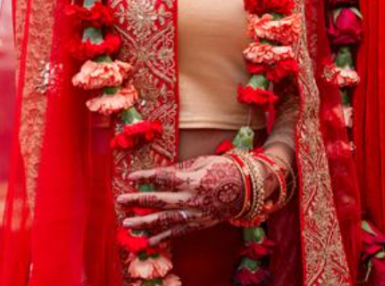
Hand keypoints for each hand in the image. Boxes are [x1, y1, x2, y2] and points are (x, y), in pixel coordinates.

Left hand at [117, 155, 244, 244]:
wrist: (246, 188)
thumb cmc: (224, 168)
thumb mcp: (204, 161)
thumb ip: (183, 168)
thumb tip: (162, 173)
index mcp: (193, 179)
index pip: (163, 177)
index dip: (145, 176)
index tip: (129, 177)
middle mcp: (192, 198)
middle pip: (159, 200)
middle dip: (138, 200)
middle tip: (120, 200)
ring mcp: (195, 213)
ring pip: (165, 219)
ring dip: (144, 222)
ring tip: (127, 223)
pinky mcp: (199, 223)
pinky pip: (178, 232)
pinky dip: (163, 236)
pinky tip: (149, 240)